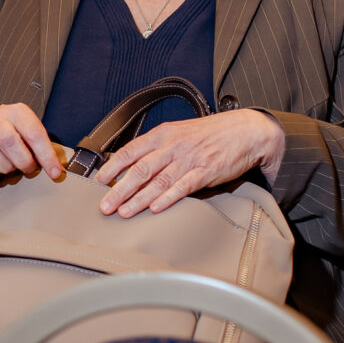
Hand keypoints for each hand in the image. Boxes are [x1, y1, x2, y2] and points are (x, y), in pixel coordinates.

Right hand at [0, 103, 63, 182]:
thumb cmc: (8, 127)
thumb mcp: (24, 126)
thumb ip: (38, 143)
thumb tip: (55, 168)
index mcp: (17, 112)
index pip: (34, 133)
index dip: (46, 156)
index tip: (55, 173)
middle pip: (9, 141)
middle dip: (22, 161)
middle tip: (28, 168)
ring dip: (5, 167)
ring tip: (11, 167)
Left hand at [93, 110, 284, 218]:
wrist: (245, 130)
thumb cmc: (209, 134)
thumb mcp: (178, 133)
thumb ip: (157, 147)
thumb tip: (132, 164)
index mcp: (162, 134)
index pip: (130, 151)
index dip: (112, 168)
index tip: (98, 182)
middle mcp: (172, 146)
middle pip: (139, 169)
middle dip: (119, 189)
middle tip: (105, 206)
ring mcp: (188, 159)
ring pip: (157, 180)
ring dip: (138, 199)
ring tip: (124, 212)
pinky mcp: (205, 171)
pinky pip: (183, 186)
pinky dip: (167, 198)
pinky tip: (155, 208)